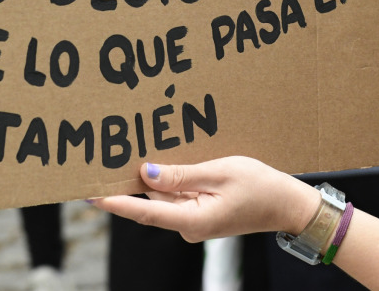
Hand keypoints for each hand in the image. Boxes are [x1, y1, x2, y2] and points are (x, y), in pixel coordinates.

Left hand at [91, 157, 320, 242]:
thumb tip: (145, 173)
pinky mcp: (200, 212)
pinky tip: (159, 161)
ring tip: (126, 154)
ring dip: (148, 179)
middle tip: (101, 162)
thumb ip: (181, 174)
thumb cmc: (260, 186)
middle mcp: (188, 225)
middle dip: (127, 183)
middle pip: (149, 203)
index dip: (115, 202)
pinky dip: (167, 180)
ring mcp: (194, 220)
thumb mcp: (220, 172)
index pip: (144, 212)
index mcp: (192, 220)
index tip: (90, 193)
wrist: (288, 203)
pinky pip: (177, 196)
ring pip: (162, 197)